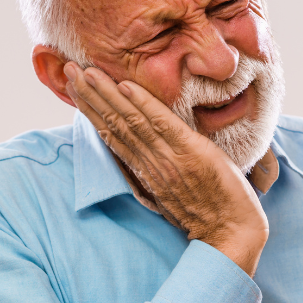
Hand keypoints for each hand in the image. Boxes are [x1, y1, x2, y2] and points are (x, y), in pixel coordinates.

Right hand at [64, 63, 268, 276]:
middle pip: (113, 124)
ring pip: (130, 121)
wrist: (233, 234)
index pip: (111, 135)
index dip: (91, 110)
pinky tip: (125, 86)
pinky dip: (143, 104)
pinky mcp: (191, 153)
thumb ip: (157, 171)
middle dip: (90, 96)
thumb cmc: (209, 214)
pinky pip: (162, 125)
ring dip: (106, 94)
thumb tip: (144, 154)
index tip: (75, 88)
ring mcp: (169, 158)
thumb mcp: (172, 193)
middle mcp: (150, 163)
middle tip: (69, 69)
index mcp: (145, 171)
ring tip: (86, 72)